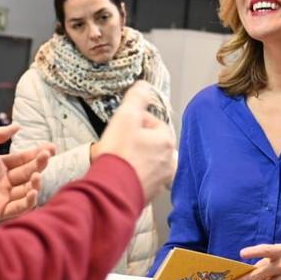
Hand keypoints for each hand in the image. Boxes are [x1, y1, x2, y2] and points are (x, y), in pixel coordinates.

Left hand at [0, 125, 54, 221]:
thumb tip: (18, 126)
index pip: (22, 159)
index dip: (36, 153)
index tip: (50, 147)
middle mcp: (1, 182)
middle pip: (27, 172)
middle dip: (39, 164)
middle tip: (47, 155)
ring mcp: (1, 197)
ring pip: (27, 190)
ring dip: (36, 182)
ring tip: (36, 174)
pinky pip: (19, 208)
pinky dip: (29, 201)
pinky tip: (32, 190)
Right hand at [96, 82, 175, 200]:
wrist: (110, 191)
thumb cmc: (119, 153)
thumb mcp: (126, 116)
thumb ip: (137, 97)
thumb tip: (144, 85)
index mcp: (166, 141)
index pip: (154, 122)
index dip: (136, 121)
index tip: (122, 126)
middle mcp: (169, 160)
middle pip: (153, 142)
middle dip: (138, 140)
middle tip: (119, 143)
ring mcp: (162, 179)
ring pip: (150, 160)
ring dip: (137, 157)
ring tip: (120, 158)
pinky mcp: (151, 193)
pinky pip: (144, 178)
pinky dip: (135, 174)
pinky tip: (122, 173)